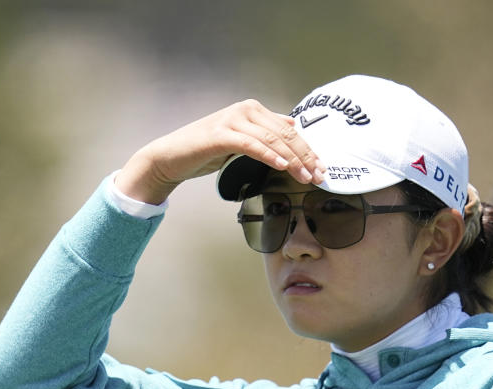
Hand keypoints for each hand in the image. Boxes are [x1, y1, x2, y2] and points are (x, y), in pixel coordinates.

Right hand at [114, 99, 325, 204]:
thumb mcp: (241, 139)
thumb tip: (291, 123)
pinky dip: (268, 155)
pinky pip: (251, 144)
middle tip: (318, 175)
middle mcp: (244, 110)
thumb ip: (265, 130)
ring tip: (304, 176)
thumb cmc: (205, 151)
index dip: (308, 149)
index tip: (321, 168)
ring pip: (271, 139)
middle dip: (305, 156)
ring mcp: (231, 120)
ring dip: (292, 160)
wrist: (171, 157)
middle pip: (284, 134)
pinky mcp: (220, 134)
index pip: (288, 130)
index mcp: (252, 109)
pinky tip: (281, 166)